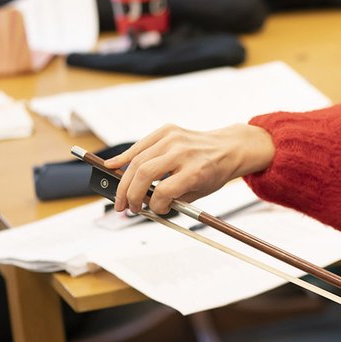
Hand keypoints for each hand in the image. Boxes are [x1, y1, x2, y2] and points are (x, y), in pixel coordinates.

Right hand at [104, 124, 275, 213]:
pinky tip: (112, 166)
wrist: (228, 147)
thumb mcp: (200, 192)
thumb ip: (173, 200)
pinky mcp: (168, 130)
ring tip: (120, 198)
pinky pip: (141, 145)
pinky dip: (125, 157)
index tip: (154, 211)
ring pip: (138, 160)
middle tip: (126, 208)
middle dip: (130, 195)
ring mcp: (174, 139)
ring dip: (124, 182)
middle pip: (145, 173)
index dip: (154, 205)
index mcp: (196, 170)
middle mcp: (184, 152)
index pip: (165, 191)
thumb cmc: (215, 171)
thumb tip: (145, 207)